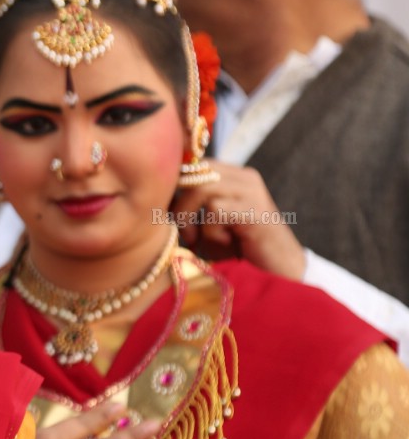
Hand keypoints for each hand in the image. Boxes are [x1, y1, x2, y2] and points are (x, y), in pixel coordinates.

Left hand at [170, 160, 306, 279]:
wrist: (282, 272)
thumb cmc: (240, 251)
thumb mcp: (210, 225)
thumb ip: (189, 208)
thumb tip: (157, 200)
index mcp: (233, 176)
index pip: (192, 166)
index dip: (174, 189)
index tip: (168, 216)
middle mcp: (244, 177)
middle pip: (193, 173)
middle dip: (178, 205)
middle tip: (185, 234)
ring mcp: (252, 191)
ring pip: (201, 189)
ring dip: (190, 219)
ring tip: (199, 242)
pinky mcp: (255, 209)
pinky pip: (216, 210)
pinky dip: (210, 232)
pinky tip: (225, 244)